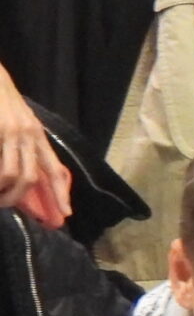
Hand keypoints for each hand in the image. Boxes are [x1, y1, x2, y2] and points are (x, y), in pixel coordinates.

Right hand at [0, 70, 68, 229]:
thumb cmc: (3, 103)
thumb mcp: (23, 123)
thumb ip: (28, 146)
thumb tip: (30, 174)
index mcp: (38, 136)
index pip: (55, 169)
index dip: (61, 193)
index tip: (66, 213)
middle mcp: (28, 135)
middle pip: (31, 178)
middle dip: (18, 197)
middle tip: (5, 204)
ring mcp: (10, 133)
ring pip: (12, 174)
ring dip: (2, 191)